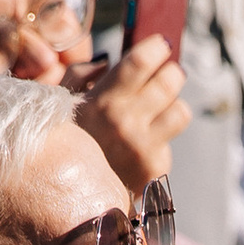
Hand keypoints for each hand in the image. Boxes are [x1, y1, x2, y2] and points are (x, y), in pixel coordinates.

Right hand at [68, 39, 188, 195]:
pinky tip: (142, 146)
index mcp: (103, 100)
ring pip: (181, 111)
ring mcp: (143, 148)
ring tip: (160, 110)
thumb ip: (80, 74)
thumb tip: (107, 61)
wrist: (67, 198)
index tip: (161, 46)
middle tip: (167, 75)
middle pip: (171, 80)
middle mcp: (126, 122)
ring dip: (174, 106)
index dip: (157, 47)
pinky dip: (160, 140)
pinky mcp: (154, 171)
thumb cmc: (66, 143)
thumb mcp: (62, 104)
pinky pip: (170, 143)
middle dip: (172, 72)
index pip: (141, 61)